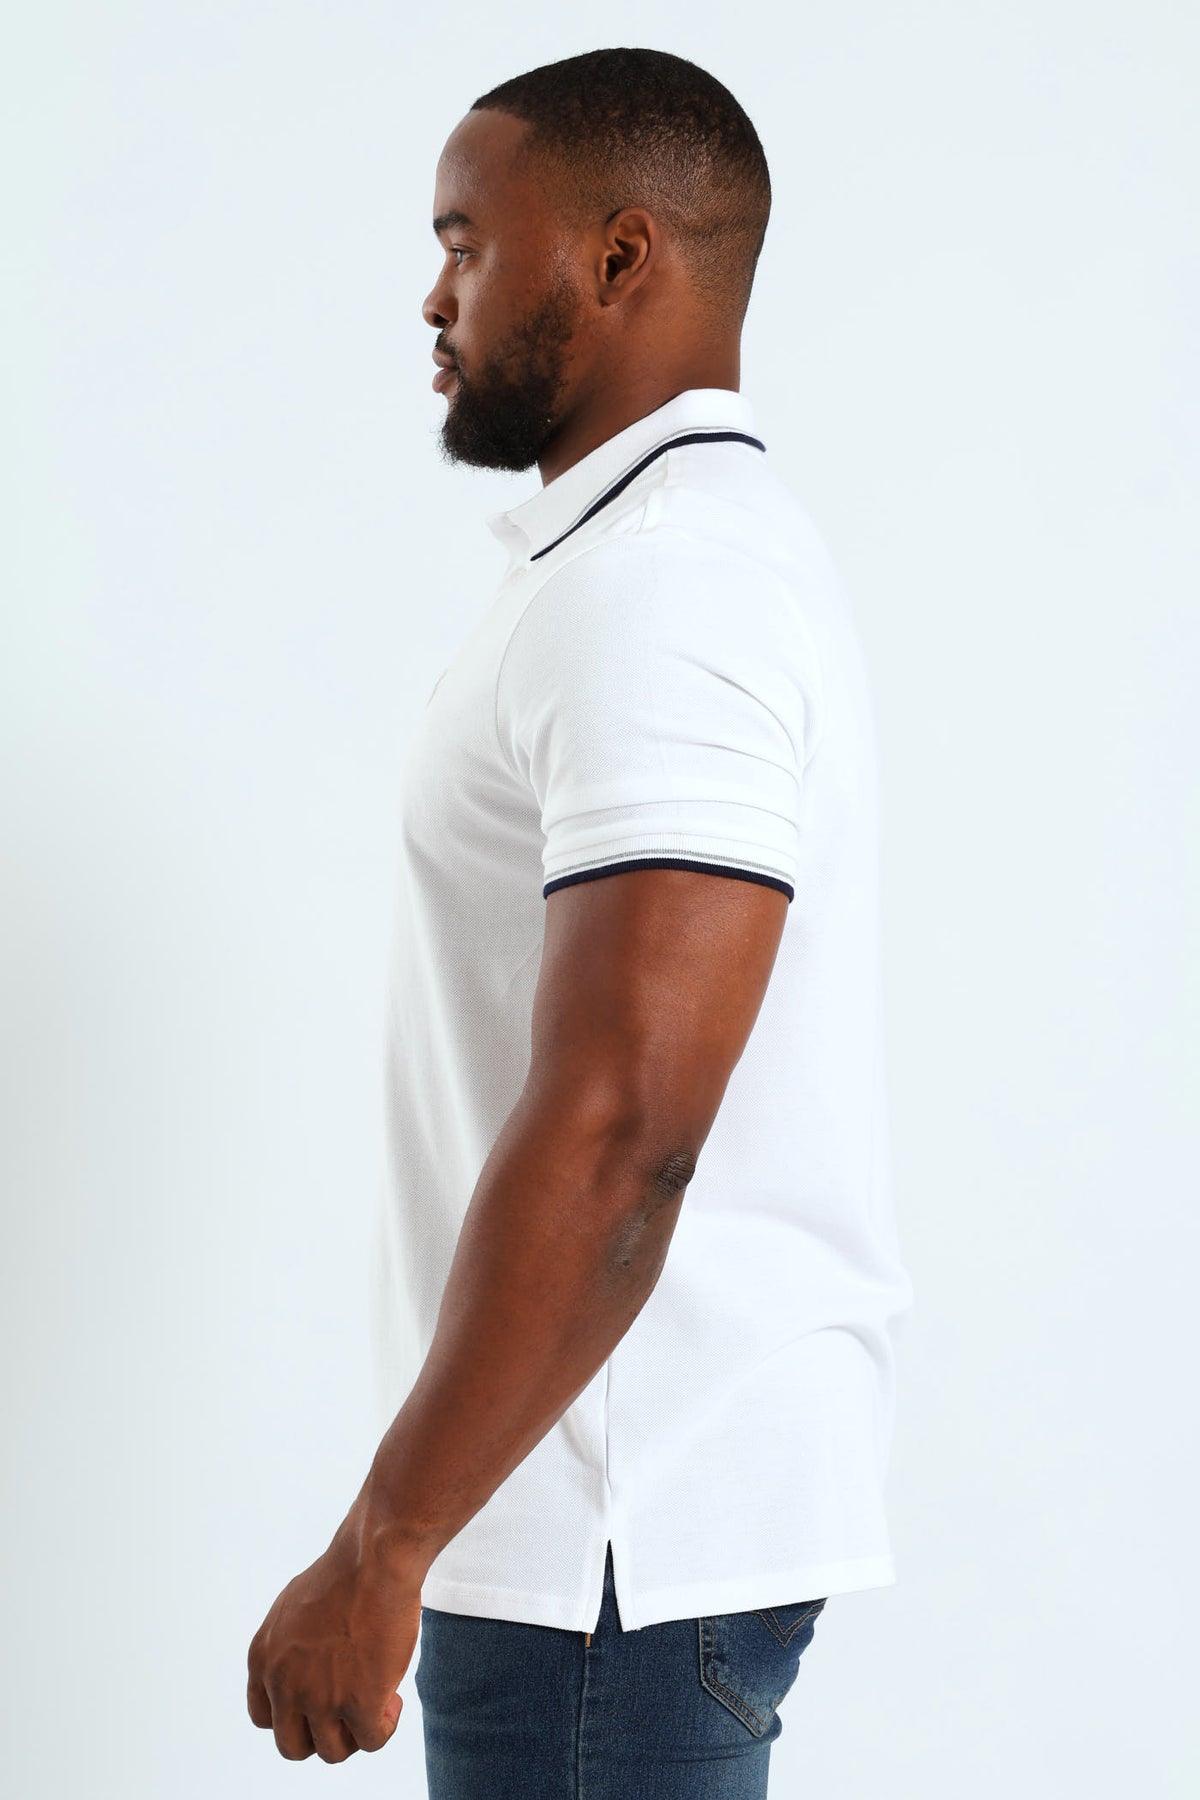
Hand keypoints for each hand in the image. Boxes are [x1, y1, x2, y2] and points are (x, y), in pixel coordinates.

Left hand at [246, 1510, 423, 1762]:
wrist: (375, 1558)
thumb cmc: (345, 1573)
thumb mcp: (293, 1609)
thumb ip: (287, 1648)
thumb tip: (304, 1671)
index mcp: (263, 1659)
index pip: (264, 1717)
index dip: (295, 1715)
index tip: (320, 1700)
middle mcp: (284, 1684)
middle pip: (292, 1745)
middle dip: (322, 1733)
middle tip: (348, 1711)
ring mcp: (320, 1697)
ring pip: (332, 1751)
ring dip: (355, 1734)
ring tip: (376, 1702)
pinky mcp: (359, 1702)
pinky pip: (372, 1740)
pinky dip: (385, 1727)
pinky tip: (393, 1699)